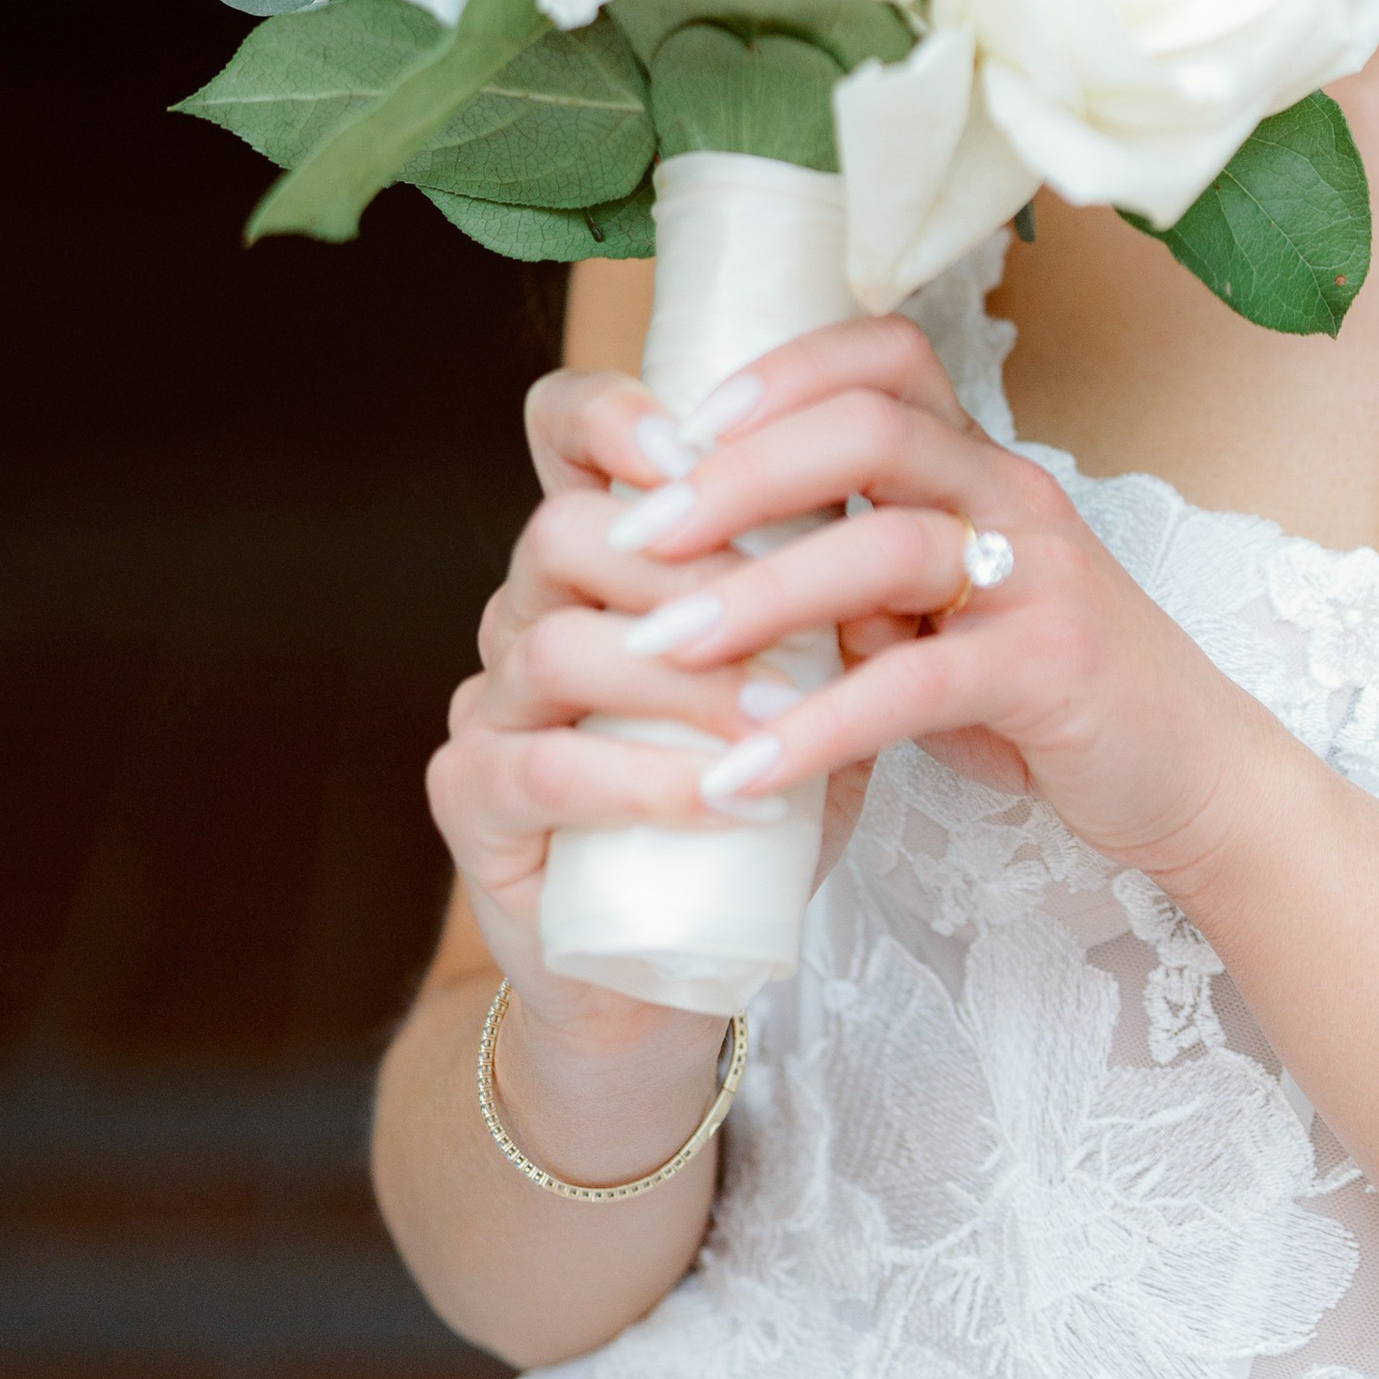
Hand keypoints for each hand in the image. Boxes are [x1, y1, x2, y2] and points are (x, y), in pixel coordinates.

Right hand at [428, 359, 908, 1045]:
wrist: (670, 962)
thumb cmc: (747, 805)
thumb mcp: (809, 696)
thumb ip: (842, 621)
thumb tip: (909, 555)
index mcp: (597, 560)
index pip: (562, 434)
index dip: (611, 416)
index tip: (698, 442)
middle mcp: (524, 611)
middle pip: (561, 532)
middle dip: (689, 566)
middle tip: (793, 614)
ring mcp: (488, 705)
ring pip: (552, 643)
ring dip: (681, 679)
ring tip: (778, 719)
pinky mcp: (470, 799)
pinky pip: (542, 768)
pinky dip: (643, 780)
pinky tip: (725, 799)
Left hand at [522, 316, 1267, 888]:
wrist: (1189, 776)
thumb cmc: (1044, 688)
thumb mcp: (939, 612)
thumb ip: (849, 579)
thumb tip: (712, 570)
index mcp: (978, 462)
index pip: (881, 358)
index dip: (776, 373)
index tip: (675, 430)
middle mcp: (1011, 491)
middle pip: (869, 427)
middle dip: (737, 474)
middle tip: (631, 536)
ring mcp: (1040, 575)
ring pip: (887, 545)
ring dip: (757, 595)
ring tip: (655, 650)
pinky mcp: (1052, 669)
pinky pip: (917, 684)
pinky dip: (818, 727)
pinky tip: (739, 772)